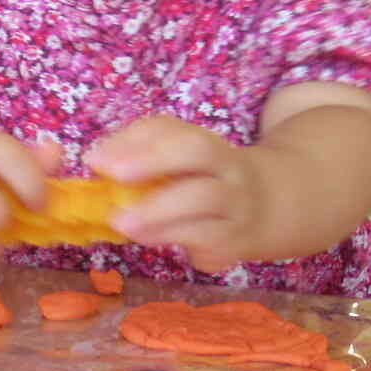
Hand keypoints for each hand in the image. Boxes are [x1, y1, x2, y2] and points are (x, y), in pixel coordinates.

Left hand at [84, 116, 276, 273]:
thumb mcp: (186, 161)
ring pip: (203, 198)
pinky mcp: (235, 241)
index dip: (134, 140)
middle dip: (152, 159)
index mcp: (208, 143)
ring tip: (120, 221)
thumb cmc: (209, 181)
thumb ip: (145, 155)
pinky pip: (205, 237)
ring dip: (157, 209)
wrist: (276, 208)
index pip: (172, 130)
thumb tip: (97, 160)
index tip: (94, 158)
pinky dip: (170, 236)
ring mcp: (236, 203)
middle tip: (112, 173)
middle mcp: (226, 167)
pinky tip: (143, 237)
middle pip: (197, 151)